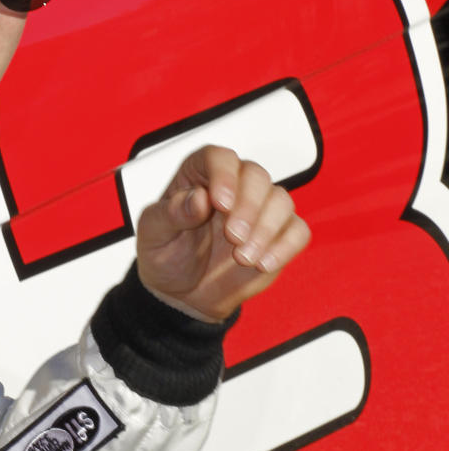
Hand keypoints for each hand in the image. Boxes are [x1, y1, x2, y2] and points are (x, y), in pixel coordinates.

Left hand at [135, 145, 310, 321]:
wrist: (182, 292)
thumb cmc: (166, 253)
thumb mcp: (153, 234)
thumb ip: (171, 213)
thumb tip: (198, 198)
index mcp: (199, 175)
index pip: (218, 158)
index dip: (224, 176)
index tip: (220, 203)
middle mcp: (234, 185)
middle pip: (256, 175)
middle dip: (248, 207)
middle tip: (233, 236)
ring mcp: (259, 209)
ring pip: (281, 201)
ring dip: (266, 230)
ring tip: (242, 258)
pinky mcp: (278, 235)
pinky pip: (297, 231)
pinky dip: (284, 247)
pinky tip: (262, 263)